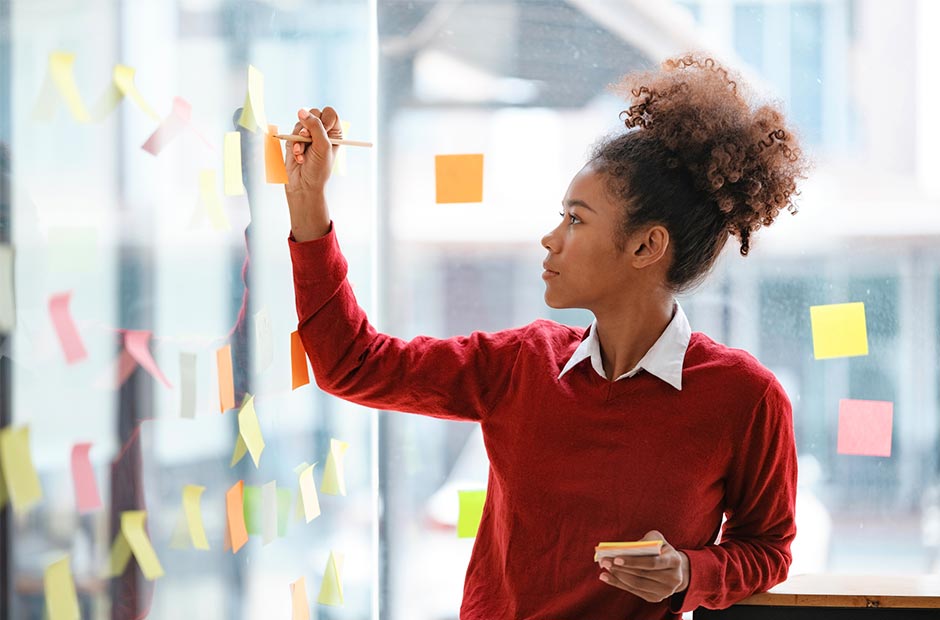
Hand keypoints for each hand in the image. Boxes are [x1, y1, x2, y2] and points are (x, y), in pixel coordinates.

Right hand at [284, 107, 342, 240]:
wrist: (303, 186)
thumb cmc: (318, 169)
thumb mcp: (322, 146)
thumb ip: (315, 127)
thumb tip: (302, 111)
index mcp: (334, 133)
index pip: (330, 113)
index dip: (325, 119)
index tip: (323, 130)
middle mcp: (322, 132)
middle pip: (314, 113)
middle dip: (309, 127)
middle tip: (308, 138)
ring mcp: (307, 135)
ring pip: (301, 122)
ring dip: (301, 139)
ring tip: (303, 153)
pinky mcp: (295, 140)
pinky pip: (292, 132)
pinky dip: (294, 144)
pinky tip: (298, 156)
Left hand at [598, 530, 689, 602]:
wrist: (674, 568)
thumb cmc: (661, 549)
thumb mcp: (656, 539)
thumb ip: (644, 541)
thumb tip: (623, 549)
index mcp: (674, 561)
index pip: (652, 563)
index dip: (633, 561)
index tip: (616, 558)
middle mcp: (673, 579)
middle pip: (642, 574)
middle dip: (621, 568)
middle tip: (604, 561)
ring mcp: (665, 591)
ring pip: (636, 584)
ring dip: (618, 576)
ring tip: (605, 567)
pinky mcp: (656, 598)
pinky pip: (634, 591)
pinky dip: (619, 584)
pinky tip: (607, 577)